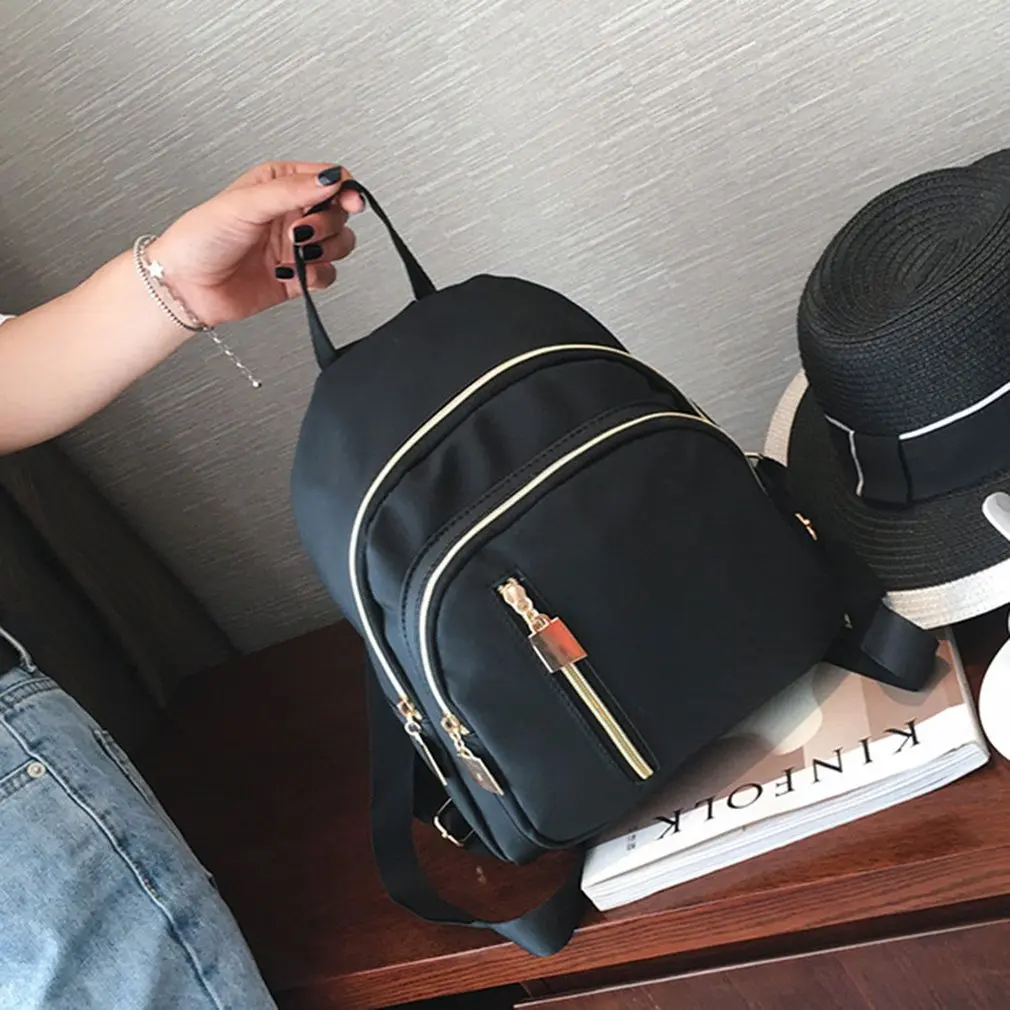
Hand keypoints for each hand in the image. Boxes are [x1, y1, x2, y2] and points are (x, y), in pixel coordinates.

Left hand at [148, 161, 364, 327]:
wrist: (186, 287)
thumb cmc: (199, 238)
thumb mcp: (245, 204)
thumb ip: (291, 190)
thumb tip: (330, 179)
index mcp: (279, 184)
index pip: (328, 179)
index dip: (344, 189)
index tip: (349, 202)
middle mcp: (291, 213)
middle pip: (338, 213)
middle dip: (327, 224)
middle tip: (300, 232)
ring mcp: (296, 246)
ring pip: (340, 244)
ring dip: (325, 250)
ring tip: (296, 253)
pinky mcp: (298, 276)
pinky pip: (328, 274)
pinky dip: (316, 276)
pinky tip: (291, 273)